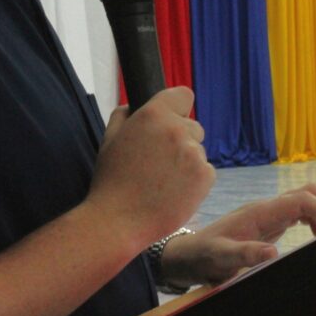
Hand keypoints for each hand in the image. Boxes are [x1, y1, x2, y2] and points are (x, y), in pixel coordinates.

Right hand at [86, 87, 215, 251]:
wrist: (119, 220)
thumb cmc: (112, 180)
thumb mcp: (109, 138)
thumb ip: (124, 114)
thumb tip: (135, 106)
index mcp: (154, 114)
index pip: (184, 95)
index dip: (177, 108)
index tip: (171, 120)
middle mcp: (177, 129)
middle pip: (194, 126)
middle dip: (181, 139)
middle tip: (159, 161)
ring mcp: (194, 153)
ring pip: (198, 151)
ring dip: (186, 162)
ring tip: (162, 181)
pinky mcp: (205, 176)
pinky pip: (206, 172)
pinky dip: (194, 181)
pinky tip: (173, 192)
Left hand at [159, 184, 315, 288]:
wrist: (188, 254)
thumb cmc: (203, 257)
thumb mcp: (221, 259)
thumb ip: (245, 254)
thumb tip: (273, 251)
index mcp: (259, 213)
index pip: (300, 201)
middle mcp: (266, 208)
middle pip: (307, 193)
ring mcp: (267, 214)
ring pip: (304, 201)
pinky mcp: (266, 223)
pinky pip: (297, 213)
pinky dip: (314, 220)